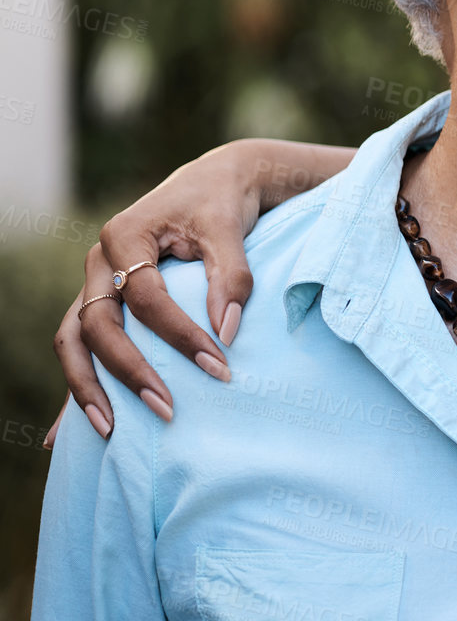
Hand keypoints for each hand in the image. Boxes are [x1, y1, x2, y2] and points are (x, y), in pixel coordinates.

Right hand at [46, 142, 264, 445]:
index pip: (146, 298)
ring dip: (87, 387)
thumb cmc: (221, 205)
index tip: (218, 365)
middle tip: (165, 409)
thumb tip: (226, 332)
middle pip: (95, 325)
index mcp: (126, 236)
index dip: (180, 334)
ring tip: (109, 431)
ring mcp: (95, 284)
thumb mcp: (231, 230)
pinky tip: (60, 435)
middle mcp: (99, 262)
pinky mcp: (103, 301)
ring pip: (73, 341)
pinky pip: (80, 348)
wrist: (213, 185)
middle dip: (127, 372)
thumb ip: (231, 276)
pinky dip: (77, 385)